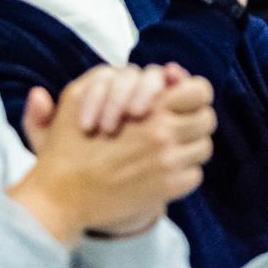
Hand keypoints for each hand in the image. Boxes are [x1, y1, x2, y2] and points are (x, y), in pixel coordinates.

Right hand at [13, 66, 214, 244]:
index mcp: (147, 108)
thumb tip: (165, 71)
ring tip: (170, 149)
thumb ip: (117, 79)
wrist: (61, 197)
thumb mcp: (78, 97)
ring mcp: (167, 162)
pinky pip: (195, 176)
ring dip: (190, 147)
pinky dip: (184, 173)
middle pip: (206, 119)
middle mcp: (163, 133)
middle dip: (194, 120)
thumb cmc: (67, 146)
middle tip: (179, 126)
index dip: (192, 94)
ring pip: (203, 148)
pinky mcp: (167, 188)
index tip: (181, 101)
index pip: (199, 91)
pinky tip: (164, 171)